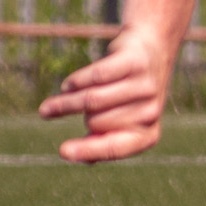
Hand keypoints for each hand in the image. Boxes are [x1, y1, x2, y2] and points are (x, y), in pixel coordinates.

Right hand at [38, 21, 179, 163]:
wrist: (155, 46)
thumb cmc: (131, 92)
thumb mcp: (123, 119)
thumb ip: (105, 139)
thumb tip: (84, 159)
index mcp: (149, 134)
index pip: (115, 148)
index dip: (87, 150)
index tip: (62, 151)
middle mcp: (151, 112)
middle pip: (96, 122)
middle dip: (83, 116)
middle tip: (83, 107)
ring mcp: (146, 86)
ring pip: (92, 101)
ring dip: (68, 102)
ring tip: (51, 106)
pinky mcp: (135, 62)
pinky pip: (95, 76)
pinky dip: (76, 82)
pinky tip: (68, 86)